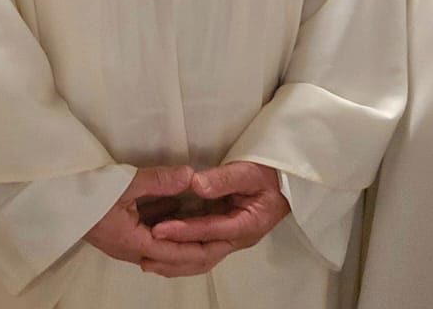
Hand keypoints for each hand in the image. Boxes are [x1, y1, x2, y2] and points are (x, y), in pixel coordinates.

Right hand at [84, 165, 233, 277]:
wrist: (55, 194)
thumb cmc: (88, 191)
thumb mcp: (126, 182)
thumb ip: (160, 181)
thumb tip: (191, 175)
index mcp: (134, 243)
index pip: (176, 254)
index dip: (202, 247)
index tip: (224, 240)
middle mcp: (131, 250)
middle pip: (171, 257)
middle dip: (197, 247)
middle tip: (222, 237)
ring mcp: (124, 243)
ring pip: (162, 247)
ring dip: (183, 237)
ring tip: (207, 225)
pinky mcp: (120, 232)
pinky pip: (151, 235)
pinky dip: (168, 226)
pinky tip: (180, 210)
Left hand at [147, 161, 289, 260]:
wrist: (287, 182)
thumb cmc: (270, 174)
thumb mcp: (250, 171)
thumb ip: (223, 178)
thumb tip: (195, 185)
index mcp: (247, 224)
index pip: (210, 231)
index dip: (183, 231)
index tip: (158, 230)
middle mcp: (239, 238)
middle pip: (204, 255)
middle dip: (174, 256)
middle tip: (145, 253)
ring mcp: (232, 239)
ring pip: (201, 257)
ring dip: (175, 261)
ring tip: (147, 260)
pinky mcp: (225, 234)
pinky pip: (202, 249)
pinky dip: (182, 253)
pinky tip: (163, 251)